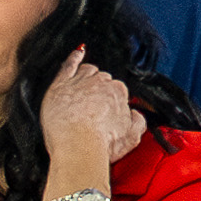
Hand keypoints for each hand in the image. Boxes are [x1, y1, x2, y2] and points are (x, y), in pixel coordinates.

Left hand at [36, 53, 147, 180]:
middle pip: (101, 80)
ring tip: (84, 87)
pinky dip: (73, 58)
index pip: (116, 90)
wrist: (78, 146)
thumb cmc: (102, 144)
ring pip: (86, 71)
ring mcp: (80, 81)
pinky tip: (77, 54)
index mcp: (118, 92)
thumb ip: (138, 122)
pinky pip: (69, 65)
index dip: (110, 101)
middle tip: (93, 107)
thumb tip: (136, 114)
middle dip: (98, 90)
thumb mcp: (131, 137)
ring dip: (87, 76)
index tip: (106, 111)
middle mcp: (100, 83)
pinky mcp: (61, 84)